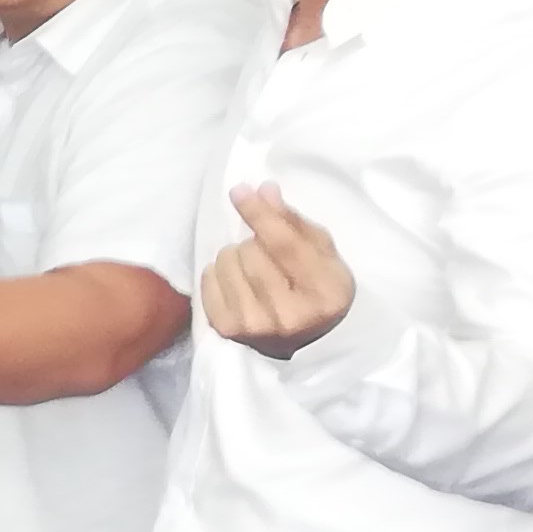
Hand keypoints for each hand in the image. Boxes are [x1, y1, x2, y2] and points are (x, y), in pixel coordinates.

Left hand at [203, 182, 354, 358]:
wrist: (305, 340)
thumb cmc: (315, 289)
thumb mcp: (320, 254)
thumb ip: (293, 221)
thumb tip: (263, 191)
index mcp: (324, 292)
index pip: (284, 244)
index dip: (259, 214)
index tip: (240, 191)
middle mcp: (289, 314)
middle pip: (251, 251)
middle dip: (255, 242)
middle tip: (268, 255)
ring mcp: (255, 326)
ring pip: (226, 261)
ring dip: (237, 256)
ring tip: (254, 270)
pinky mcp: (227, 330)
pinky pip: (208, 279)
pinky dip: (219, 272)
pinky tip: (237, 282)